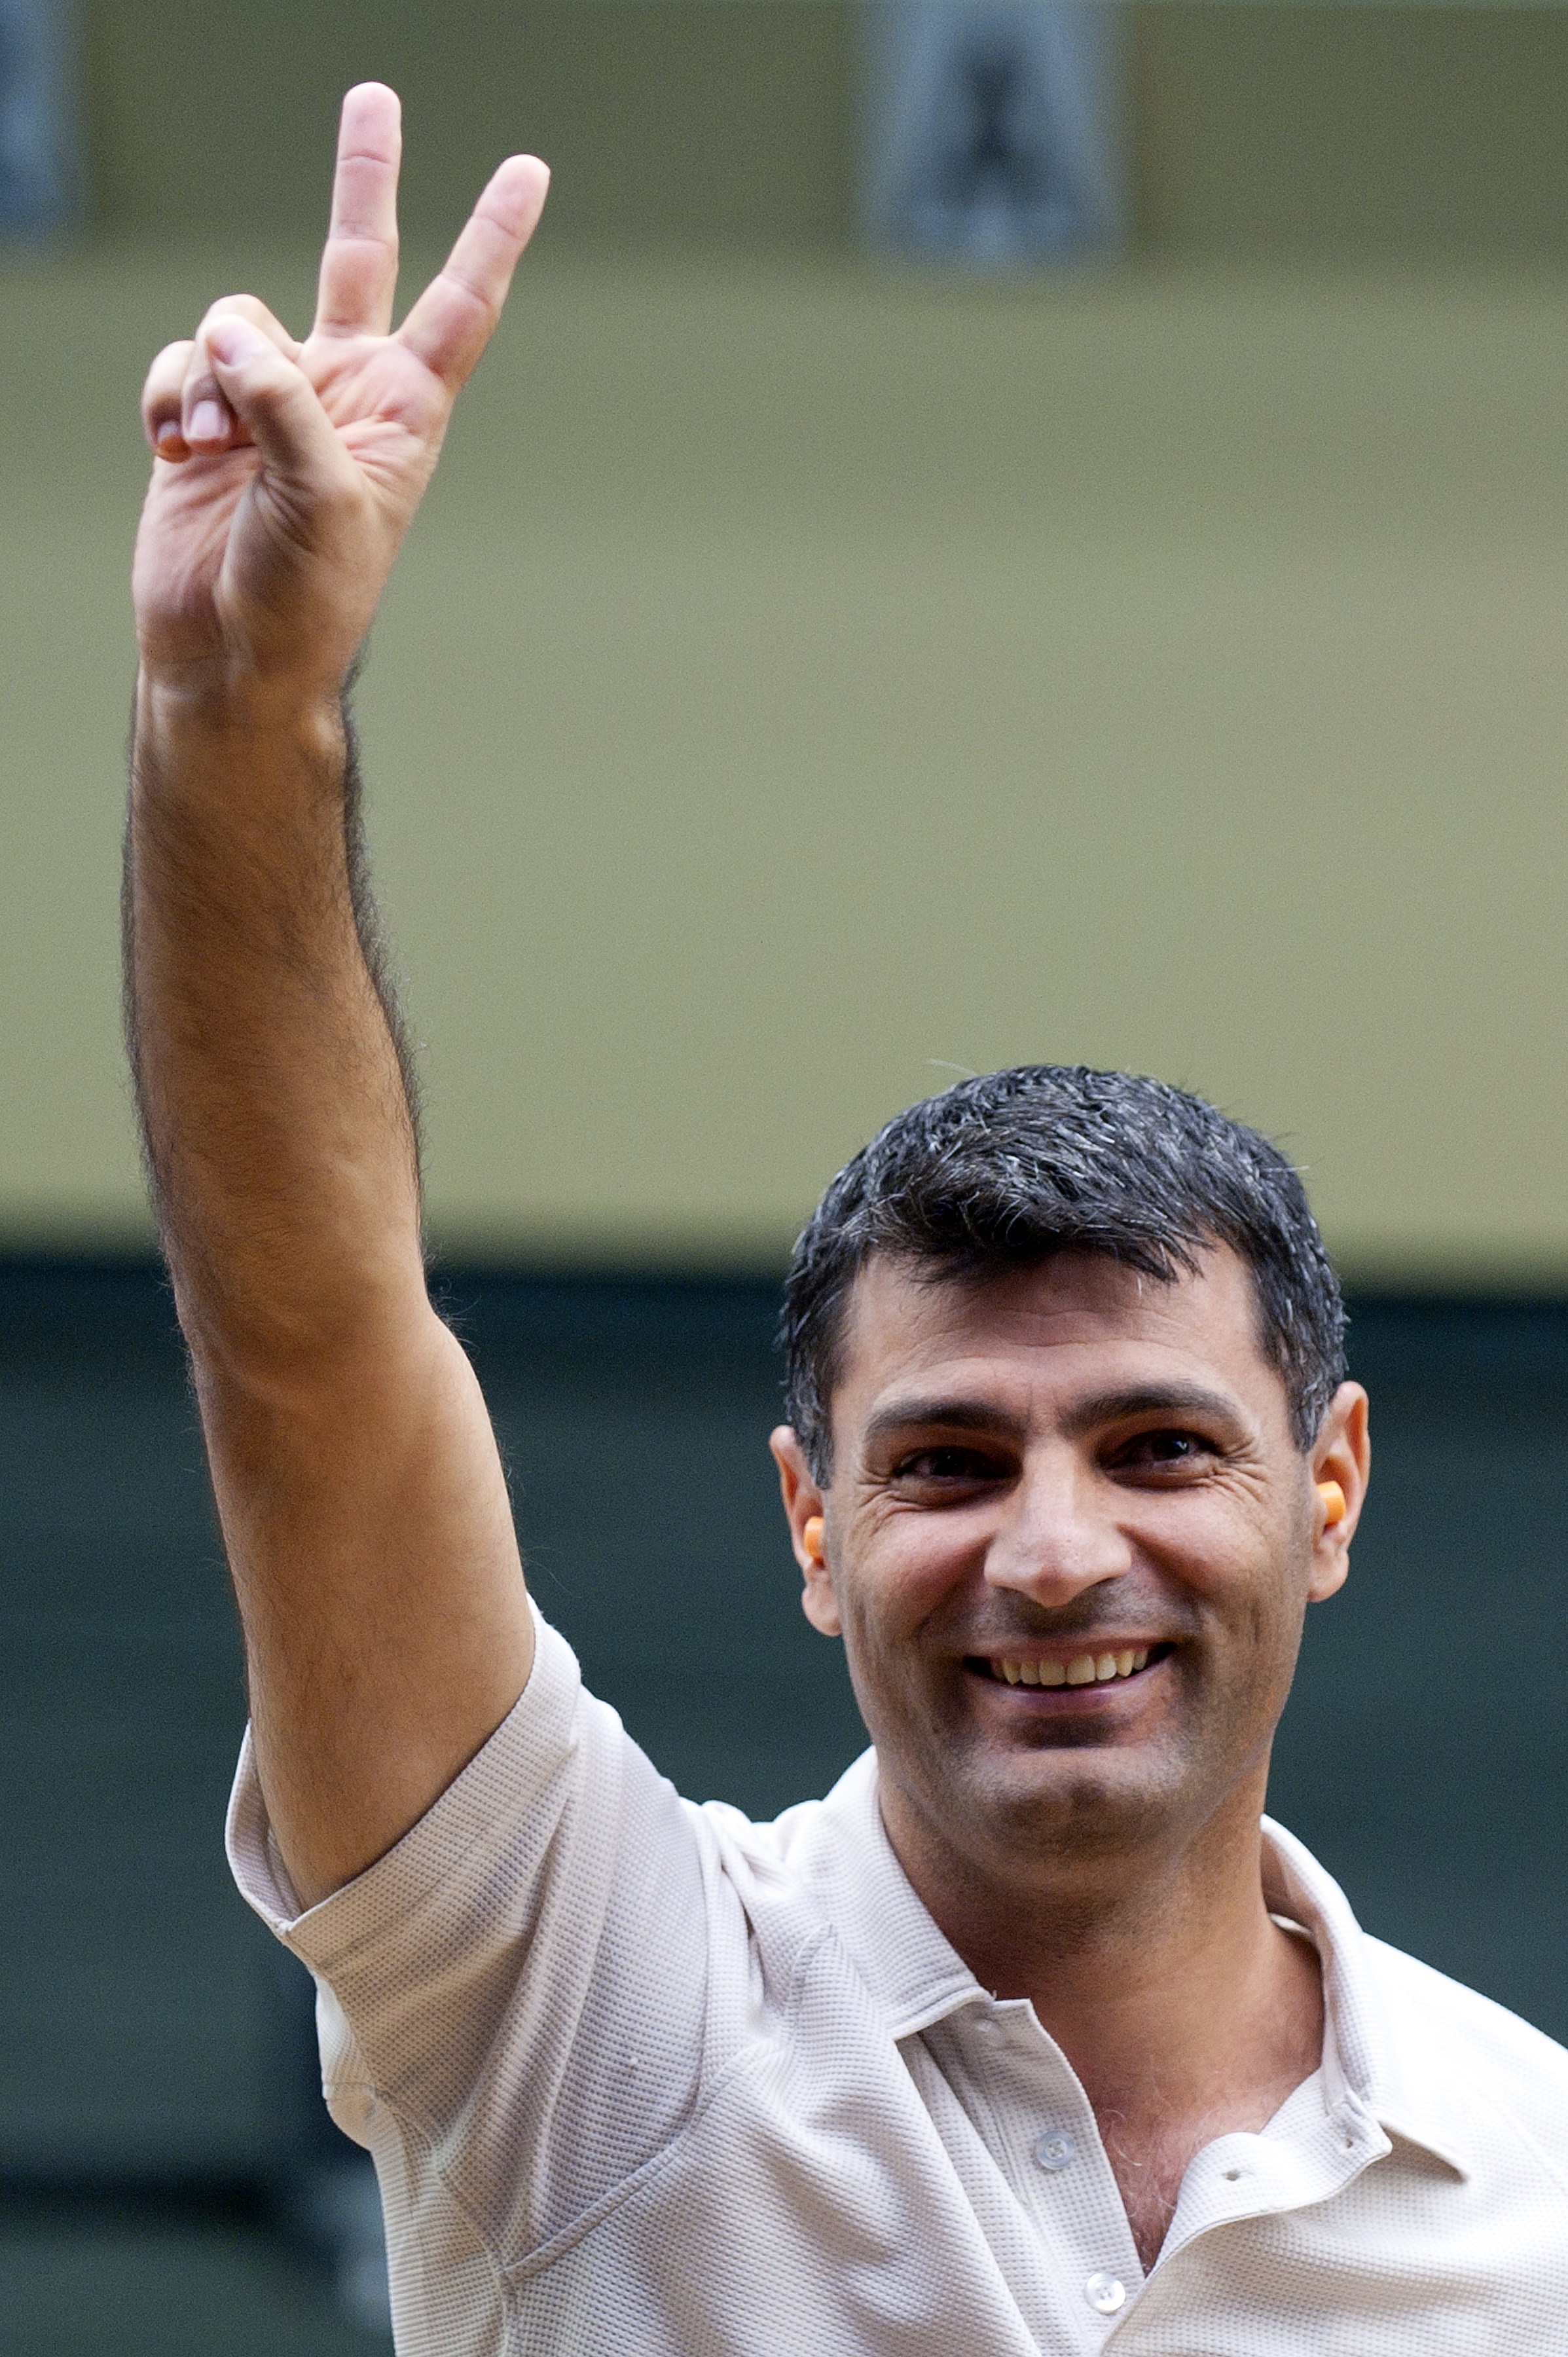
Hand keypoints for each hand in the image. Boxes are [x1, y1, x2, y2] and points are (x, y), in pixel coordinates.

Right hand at [132, 83, 547, 710]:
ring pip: (235, 320)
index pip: (459, 305)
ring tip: (213, 449)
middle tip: (376, 96)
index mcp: (403, 412)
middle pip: (356, 257)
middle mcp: (343, 392)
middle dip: (362, 177)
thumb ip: (285, 404)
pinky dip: (172, 399)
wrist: (229, 655)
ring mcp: (272, 400)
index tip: (530, 170)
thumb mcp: (320, 499)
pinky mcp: (207, 417)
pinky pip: (181, 364)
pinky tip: (177, 453)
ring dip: (214, 377)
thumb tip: (233, 340)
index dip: (492, 235)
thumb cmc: (304, 599)